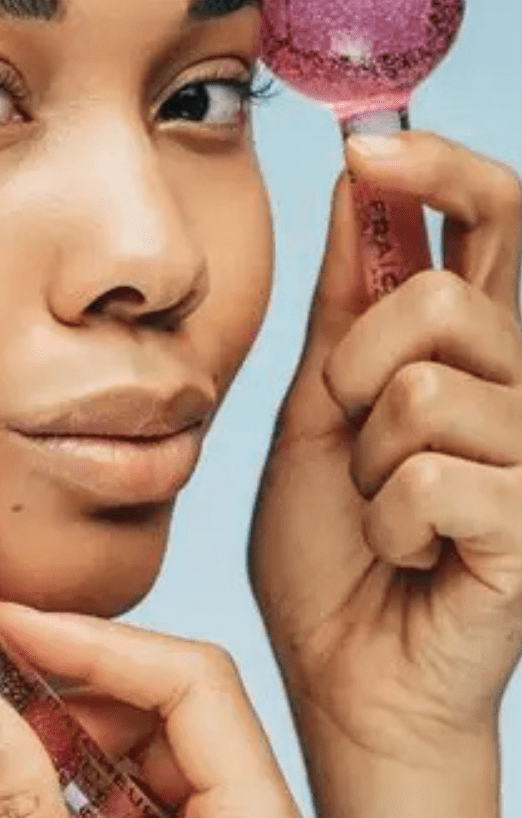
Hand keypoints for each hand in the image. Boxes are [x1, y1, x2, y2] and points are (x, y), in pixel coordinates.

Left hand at [250, 131, 521, 759]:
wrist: (345, 667)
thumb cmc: (332, 545)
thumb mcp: (321, 407)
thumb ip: (351, 306)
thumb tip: (360, 189)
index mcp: (476, 348)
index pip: (497, 220)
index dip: (441, 169)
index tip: (368, 150)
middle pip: (453, 293)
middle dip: (364, 358)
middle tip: (352, 423)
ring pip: (424, 387)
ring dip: (365, 457)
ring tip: (380, 507)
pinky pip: (431, 473)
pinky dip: (387, 518)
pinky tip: (409, 552)